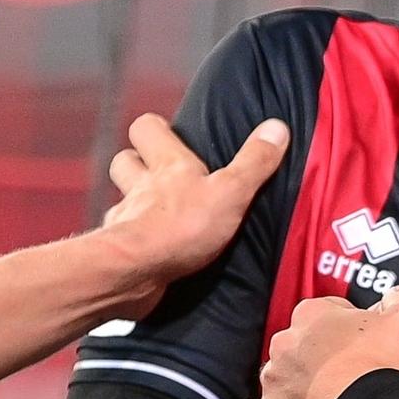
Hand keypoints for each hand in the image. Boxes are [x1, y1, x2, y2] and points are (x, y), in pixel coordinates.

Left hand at [102, 114, 291, 317]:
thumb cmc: (182, 227)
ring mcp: (126, 218)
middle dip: (138, 162)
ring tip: (159, 213)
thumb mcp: (231, 193)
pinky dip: (135, 242)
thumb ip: (254, 163)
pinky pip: (124, 239)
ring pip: (123, 201)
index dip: (157, 129)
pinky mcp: (120, 251)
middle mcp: (140, 186)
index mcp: (167, 164)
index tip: (173, 134)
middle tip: (162, 174)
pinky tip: (152, 251)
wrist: (136, 271)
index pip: (146, 126)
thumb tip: (278, 127)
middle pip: (124, 160)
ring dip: (136, 203)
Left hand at [239, 292, 398, 398]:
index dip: (347, 330)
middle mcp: (284, 342)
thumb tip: (396, 295)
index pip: (326, 314)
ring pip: (279, 378)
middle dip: (318, 358)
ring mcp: (272, 380)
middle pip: (299, 346)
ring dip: (296, 386)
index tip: (362, 347)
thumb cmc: (386, 366)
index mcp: (311, 314)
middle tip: (346, 376)